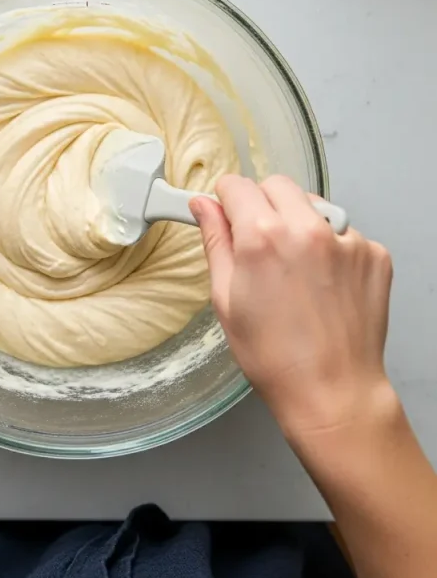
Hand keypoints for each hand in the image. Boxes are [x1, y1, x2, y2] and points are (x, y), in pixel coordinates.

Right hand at [191, 176, 394, 441]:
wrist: (332, 391)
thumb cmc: (275, 357)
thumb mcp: (226, 299)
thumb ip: (215, 242)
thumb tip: (203, 208)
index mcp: (262, 236)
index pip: (236, 186)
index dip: (225, 200)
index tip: (226, 213)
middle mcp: (307, 228)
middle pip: (277, 186)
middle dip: (262, 204)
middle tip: (259, 243)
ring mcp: (347, 239)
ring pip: (313, 205)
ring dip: (300, 222)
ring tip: (295, 269)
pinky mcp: (373, 254)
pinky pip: (344, 232)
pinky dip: (332, 248)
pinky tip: (323, 284)